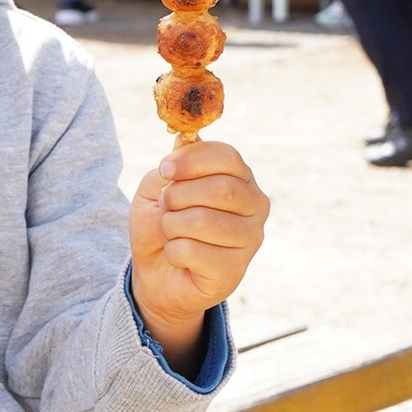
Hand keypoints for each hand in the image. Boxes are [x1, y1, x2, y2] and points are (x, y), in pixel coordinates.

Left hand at [129, 141, 267, 372]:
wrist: (157, 271)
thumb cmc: (163, 222)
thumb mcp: (156, 188)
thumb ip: (171, 167)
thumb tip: (185, 140)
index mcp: (240, 179)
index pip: (228, 156)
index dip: (192, 159)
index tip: (165, 169)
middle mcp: (255, 206)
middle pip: (221, 188)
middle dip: (179, 195)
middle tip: (166, 205)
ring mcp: (251, 239)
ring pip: (204, 221)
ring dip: (172, 224)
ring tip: (171, 231)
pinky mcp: (236, 270)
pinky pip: (194, 251)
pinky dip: (173, 251)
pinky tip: (180, 256)